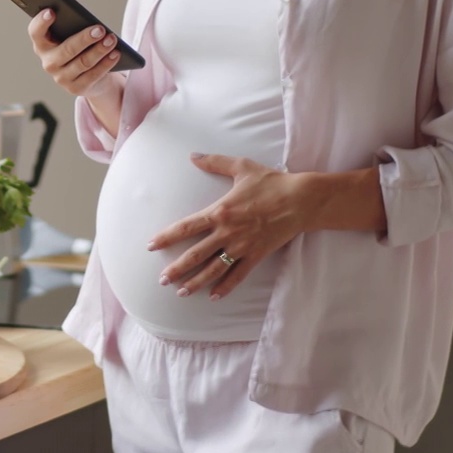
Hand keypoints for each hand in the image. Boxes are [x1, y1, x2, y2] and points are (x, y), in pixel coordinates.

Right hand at [28, 9, 121, 97]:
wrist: (88, 76)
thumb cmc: (79, 47)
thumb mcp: (73, 36)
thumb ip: (73, 28)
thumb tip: (91, 25)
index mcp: (42, 44)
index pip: (36, 32)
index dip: (41, 22)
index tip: (51, 11)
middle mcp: (48, 62)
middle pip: (66, 49)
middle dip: (85, 39)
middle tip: (100, 29)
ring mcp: (61, 78)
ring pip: (83, 63)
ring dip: (99, 50)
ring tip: (112, 39)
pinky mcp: (75, 88)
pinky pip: (93, 75)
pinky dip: (106, 63)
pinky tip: (115, 54)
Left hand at [148, 153, 308, 300]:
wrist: (300, 200)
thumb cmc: (270, 182)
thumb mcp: (241, 167)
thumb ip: (214, 162)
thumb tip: (193, 156)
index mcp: (219, 212)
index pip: (186, 227)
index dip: (166, 237)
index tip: (151, 246)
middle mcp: (227, 232)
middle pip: (195, 254)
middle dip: (176, 268)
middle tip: (161, 279)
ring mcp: (241, 247)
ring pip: (213, 269)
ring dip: (196, 282)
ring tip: (181, 292)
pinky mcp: (256, 256)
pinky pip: (238, 275)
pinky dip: (225, 287)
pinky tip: (214, 297)